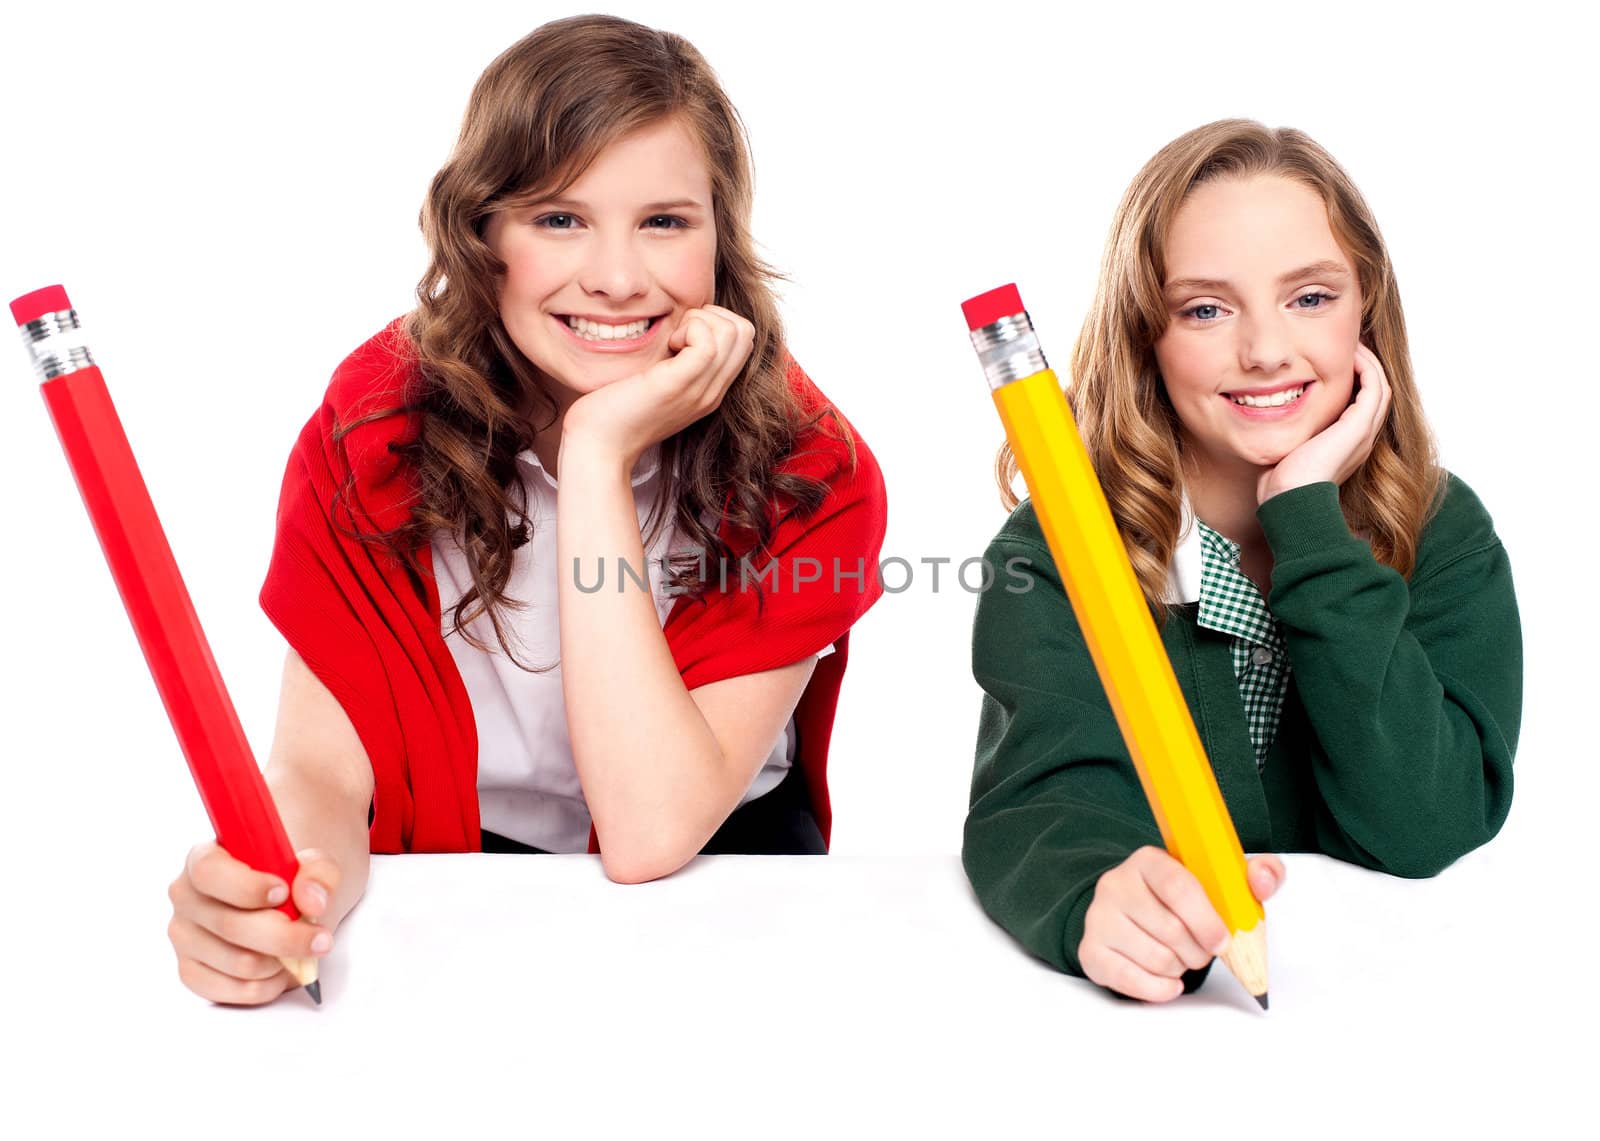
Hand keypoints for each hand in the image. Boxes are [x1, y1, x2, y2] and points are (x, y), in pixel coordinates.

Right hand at [167, 841, 338, 1004]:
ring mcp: (185, 938)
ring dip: (281, 962)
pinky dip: (267, 985)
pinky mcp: (192, 972)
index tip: (283, 893)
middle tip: (321, 939)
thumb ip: (319, 874)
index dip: (246, 886)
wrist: (287, 908)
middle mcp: (186, 898)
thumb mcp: (315, 865)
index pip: (209, 872)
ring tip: (300, 950)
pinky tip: (280, 969)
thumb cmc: (292, 881)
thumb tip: (312, 900)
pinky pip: (231, 991)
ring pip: (238, 962)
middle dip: (285, 937)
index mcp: (205, 858)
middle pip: (229, 925)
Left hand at [560, 305, 754, 470]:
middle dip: (711, 316)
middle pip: (745, 332)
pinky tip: (667, 346)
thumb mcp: (655, 382)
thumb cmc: (614, 411)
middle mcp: (712, 392)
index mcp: (709, 391)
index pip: (743, 341)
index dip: (715, 322)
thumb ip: (673, 361)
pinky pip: (708, 343)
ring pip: (733, 332)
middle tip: (677, 333)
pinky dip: (689, 329)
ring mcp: (700, 390)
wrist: (598, 446)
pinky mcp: (679, 384)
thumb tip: (675, 327)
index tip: (680, 334)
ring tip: (672, 341)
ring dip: (700, 321)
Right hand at [1079, 846, 1284, 1001]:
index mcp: (1149, 861)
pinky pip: (1130, 980)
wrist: (1133, 913)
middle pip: (1170, 929)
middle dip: (1198, 951)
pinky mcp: (1090, 951)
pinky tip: (1168, 980)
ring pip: (1155, 958)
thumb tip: (1263, 879)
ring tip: (1180, 957)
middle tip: (1202, 950)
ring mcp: (1099, 918)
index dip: (1205, 919)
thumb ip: (1256, 872)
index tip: (1222, 940)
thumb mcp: (1222, 880)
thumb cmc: (1183, 900)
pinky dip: (1158, 989)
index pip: (1177, 886)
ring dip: (1180, 968)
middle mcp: (1116, 884)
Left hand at [1257, 342, 1392, 503]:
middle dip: (1364, 368)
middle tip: (1349, 347)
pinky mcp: (1359, 426)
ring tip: (1353, 345)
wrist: (1289, 499)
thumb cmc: (1281, 483)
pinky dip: (1367, 368)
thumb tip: (1269, 420)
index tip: (1335, 363)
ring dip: (1368, 363)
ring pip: (1380, 387)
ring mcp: (1363, 433)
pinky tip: (1352, 355)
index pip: (1361, 406)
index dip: (1354, 382)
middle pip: (1375, 394)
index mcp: (1347, 445)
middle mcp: (1361, 439)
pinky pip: (1374, 386)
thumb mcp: (1288, 451)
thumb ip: (1290, 435)